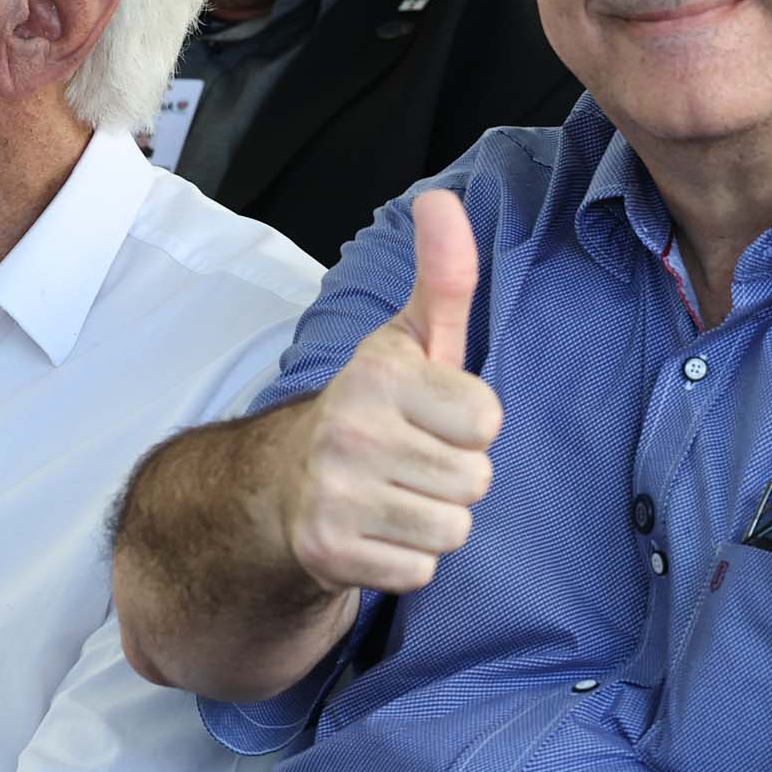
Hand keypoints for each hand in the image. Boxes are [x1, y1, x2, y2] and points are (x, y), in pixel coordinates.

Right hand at [274, 188, 501, 595]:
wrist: (284, 484)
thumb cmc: (374, 409)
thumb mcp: (412, 341)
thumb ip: (444, 277)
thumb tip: (443, 199)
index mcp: (378, 374)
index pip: (487, 419)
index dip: (469, 424)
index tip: (432, 418)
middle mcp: (349, 430)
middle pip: (476, 480)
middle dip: (454, 478)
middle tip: (412, 463)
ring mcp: (335, 494)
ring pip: (452, 530)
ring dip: (434, 521)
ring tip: (397, 496)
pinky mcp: (328, 552)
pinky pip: (420, 571)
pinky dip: (407, 560)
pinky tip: (378, 531)